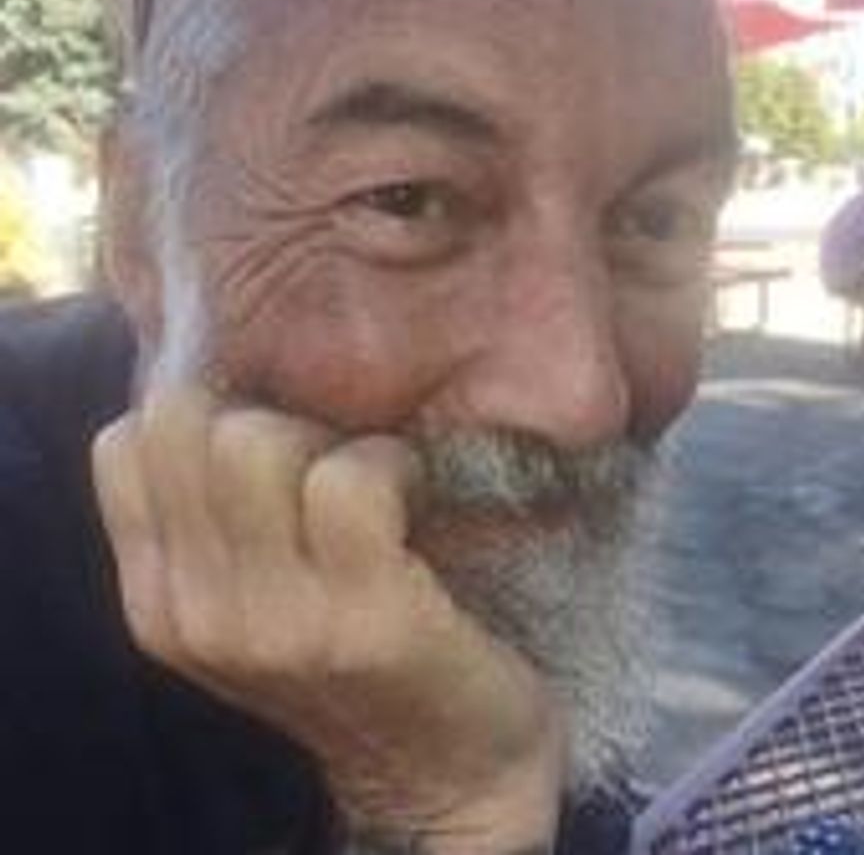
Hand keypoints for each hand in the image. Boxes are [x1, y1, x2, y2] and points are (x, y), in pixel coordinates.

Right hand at [93, 389, 565, 853]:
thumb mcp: (252, 594)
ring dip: (332, 441)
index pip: (127, 442)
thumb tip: (226, 390)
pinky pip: (350, 482)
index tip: (271, 445)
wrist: (445, 765)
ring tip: (374, 480)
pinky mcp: (364, 620)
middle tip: (326, 459)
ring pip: (255, 445)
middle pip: (186, 424)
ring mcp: (275, 622)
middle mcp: (197, 613)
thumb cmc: (353, 651)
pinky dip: (391, 465)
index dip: (203, 414)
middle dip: (268, 418)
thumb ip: (216, 515)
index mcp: (159, 598)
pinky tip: (414, 494)